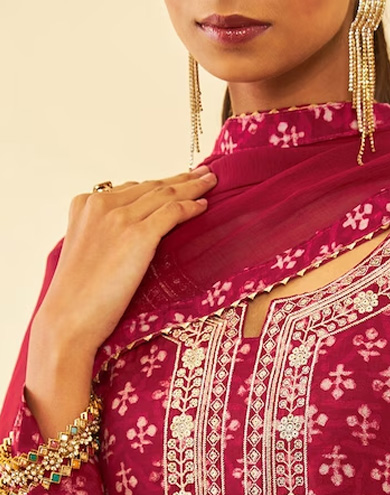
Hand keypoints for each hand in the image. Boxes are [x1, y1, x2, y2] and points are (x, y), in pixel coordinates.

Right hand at [33, 166, 215, 353]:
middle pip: (152, 186)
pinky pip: (173, 212)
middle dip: (182, 178)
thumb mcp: (88, 249)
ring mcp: (120, 218)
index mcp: (85, 204)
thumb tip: (138, 224)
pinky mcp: (138, 235)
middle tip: (205, 173)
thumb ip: (107, 230)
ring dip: (192, 187)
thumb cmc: (79, 294)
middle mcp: (102, 204)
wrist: (69, 318)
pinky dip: (191, 207)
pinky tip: (204, 206)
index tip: (179, 179)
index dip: (161, 183)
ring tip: (211, 182)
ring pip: (166, 194)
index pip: (134, 188)